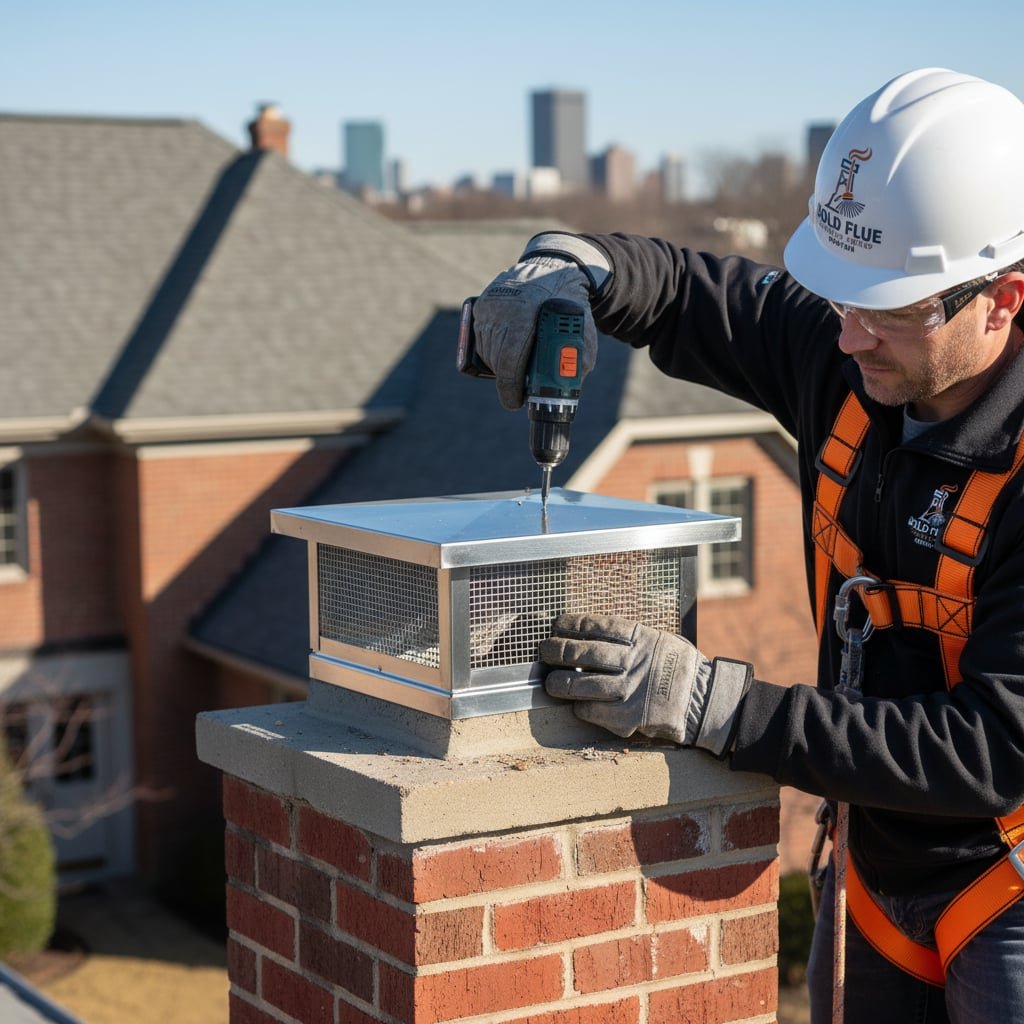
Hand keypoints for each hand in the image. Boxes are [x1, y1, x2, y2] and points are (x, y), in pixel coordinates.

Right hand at [472, 233, 608, 409]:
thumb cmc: (569, 304)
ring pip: (486, 350)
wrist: (553, 267)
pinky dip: (491, 349)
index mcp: (526, 315)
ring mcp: (489, 305)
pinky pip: (481, 337)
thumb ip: (579, 359)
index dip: (511, 388)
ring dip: (498, 366)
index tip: (515, 402)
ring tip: (514, 370)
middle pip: (497, 360)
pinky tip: (505, 351)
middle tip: (517, 391)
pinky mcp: (482, 304)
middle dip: (507, 381)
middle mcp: (502, 309)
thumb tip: (566, 389)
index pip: (509, 362)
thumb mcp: (583, 330)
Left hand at [540, 613, 752, 755]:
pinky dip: (580, 707)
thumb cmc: (679, 667)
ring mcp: (630, 689)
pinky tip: (574, 704)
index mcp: (641, 637)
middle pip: (585, 653)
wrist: (704, 700)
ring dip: (561, 683)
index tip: (556, 624)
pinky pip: (594, 711)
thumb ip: (632, 636)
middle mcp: (633, 661)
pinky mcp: (629, 716)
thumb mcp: (660, 639)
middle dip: (558, 651)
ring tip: (550, 682)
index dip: (571, 625)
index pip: (597, 626)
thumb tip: (594, 632)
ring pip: (583, 685)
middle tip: (543, 651)